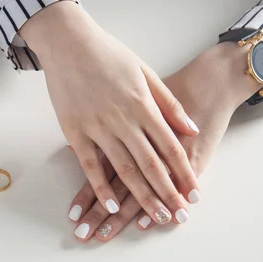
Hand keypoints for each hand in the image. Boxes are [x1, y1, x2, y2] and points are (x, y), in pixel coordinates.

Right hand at [21, 2, 200, 226]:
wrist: (69, 43)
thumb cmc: (108, 55)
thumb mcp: (145, 72)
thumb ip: (168, 103)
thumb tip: (189, 129)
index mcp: (143, 105)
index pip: (170, 147)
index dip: (184, 173)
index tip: (194, 194)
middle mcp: (123, 120)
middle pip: (151, 164)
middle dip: (167, 193)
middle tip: (178, 216)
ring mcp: (97, 128)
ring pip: (123, 169)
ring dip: (140, 196)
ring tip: (153, 217)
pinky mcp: (75, 132)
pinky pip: (90, 165)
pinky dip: (101, 188)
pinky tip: (112, 206)